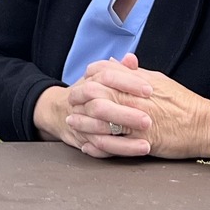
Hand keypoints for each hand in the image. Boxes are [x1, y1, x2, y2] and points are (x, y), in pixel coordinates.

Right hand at [35, 63, 155, 158]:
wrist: (61, 111)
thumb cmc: (89, 94)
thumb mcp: (101, 77)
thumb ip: (119, 69)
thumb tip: (131, 59)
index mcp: (89, 81)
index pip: (107, 76)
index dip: (128, 82)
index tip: (149, 89)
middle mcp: (82, 101)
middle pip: (100, 106)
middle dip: (125, 114)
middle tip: (148, 120)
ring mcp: (81, 122)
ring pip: (99, 131)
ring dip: (124, 140)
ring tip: (146, 144)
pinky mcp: (83, 139)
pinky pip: (99, 148)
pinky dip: (117, 150)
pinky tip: (135, 151)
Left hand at [83, 55, 209, 160]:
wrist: (203, 125)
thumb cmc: (183, 102)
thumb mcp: (157, 80)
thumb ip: (133, 73)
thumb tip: (116, 62)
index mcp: (136, 82)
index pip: (103, 74)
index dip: (88, 78)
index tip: (82, 82)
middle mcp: (133, 100)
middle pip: (96, 96)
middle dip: (80, 100)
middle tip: (70, 104)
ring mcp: (136, 121)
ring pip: (101, 121)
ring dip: (84, 123)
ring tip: (74, 124)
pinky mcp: (141, 142)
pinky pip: (114, 144)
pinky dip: (98, 145)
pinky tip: (89, 145)